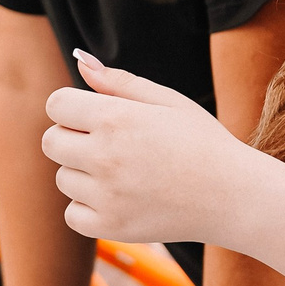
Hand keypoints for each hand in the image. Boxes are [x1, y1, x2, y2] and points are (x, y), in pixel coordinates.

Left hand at [42, 53, 267, 249]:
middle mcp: (105, 156)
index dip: (72, 107)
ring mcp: (106, 195)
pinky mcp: (111, 226)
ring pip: (63, 179)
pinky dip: (88, 207)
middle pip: (51, 142)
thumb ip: (118, 82)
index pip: (56, 105)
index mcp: (116, 118)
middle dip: (72, 138)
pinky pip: (73, 214)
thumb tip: (80, 59)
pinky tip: (119, 198)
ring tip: (124, 173)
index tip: (93, 116)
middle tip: (109, 144)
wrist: (234, 196)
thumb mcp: (167, 101)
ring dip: (83, 173)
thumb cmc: (202, 142)